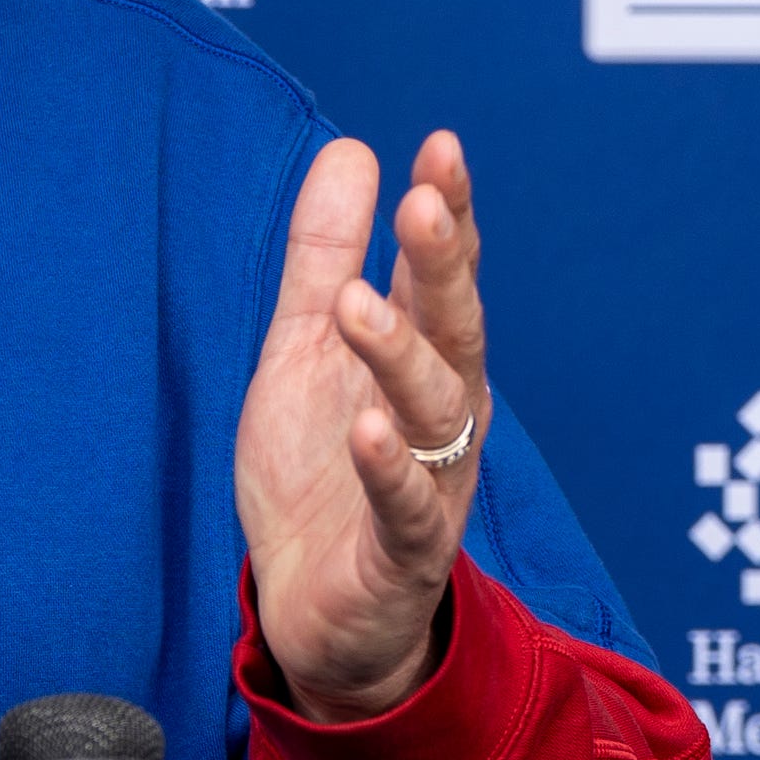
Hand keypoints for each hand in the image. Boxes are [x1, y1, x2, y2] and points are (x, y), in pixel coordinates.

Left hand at [233, 132, 492, 720]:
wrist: (313, 611)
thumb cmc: (319, 472)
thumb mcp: (303, 351)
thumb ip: (325, 258)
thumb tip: (353, 148)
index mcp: (422, 360)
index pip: (441, 276)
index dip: (448, 214)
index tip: (441, 147)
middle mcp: (443, 416)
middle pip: (455, 332)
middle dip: (445, 267)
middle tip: (426, 203)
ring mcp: (430, 485)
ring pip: (435, 413)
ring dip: (400, 356)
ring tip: (359, 304)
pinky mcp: (403, 555)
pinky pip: (407, 510)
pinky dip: (390, 471)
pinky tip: (367, 432)